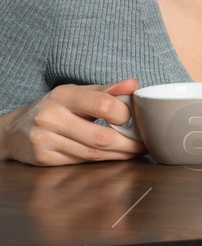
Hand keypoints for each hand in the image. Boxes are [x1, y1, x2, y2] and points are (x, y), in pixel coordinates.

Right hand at [0, 79, 143, 165]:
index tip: (135, 119)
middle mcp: (50, 117)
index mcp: (63, 96)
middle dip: (129, 143)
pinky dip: (102, 161)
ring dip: (120, 155)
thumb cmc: (53, 108)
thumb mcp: (75, 93)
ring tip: (135, 151)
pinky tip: (114, 157)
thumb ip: (106, 91)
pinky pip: (81, 162)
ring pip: (93, 153)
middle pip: (101, 136)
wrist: (13, 131)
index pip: (103, 105)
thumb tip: (134, 84)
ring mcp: (45, 140)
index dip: (125, 114)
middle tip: (144, 144)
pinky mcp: (44, 159)